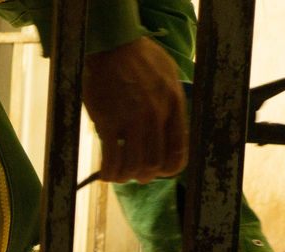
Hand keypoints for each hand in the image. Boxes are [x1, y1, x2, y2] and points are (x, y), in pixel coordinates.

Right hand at [81, 37, 186, 183]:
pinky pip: (112, 159)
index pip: (178, 153)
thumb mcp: (169, 75)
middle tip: (135, 172)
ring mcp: (132, 119)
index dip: (168, 170)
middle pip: (155, 164)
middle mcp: (156, 115)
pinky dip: (109, 172)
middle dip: (145, 175)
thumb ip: (173, 103)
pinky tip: (105, 174)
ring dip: (126, 176)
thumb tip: (172, 129)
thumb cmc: (140, 57)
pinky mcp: (109, 121)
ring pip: (134, 166)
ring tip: (119, 174)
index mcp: (174, 105)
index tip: (158, 170)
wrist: (112, 44)